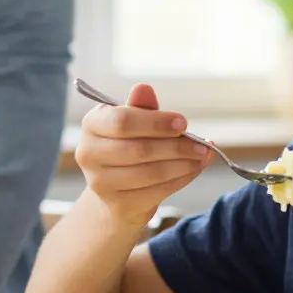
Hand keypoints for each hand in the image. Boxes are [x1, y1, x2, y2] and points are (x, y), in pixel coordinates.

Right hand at [76, 83, 211, 226]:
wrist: (116, 190)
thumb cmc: (129, 145)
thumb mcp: (135, 122)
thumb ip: (141, 107)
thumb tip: (144, 88)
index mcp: (92, 124)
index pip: (122, 121)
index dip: (156, 122)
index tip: (183, 123)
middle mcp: (89, 154)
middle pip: (139, 149)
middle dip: (176, 146)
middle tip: (202, 144)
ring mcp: (101, 182)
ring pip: (151, 172)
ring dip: (184, 164)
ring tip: (203, 156)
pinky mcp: (118, 204)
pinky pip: (157, 191)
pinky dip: (181, 179)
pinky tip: (193, 170)